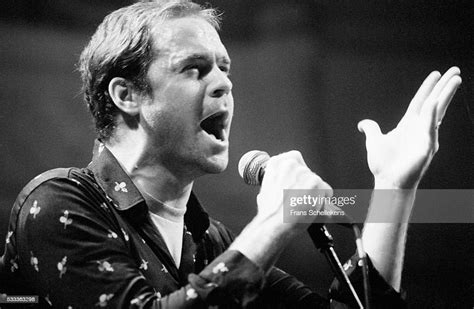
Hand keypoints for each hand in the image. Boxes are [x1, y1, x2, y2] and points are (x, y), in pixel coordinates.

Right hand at [256, 151, 331, 230]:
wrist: (273, 225)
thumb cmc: (268, 213)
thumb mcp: (265, 191)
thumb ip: (276, 183)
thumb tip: (283, 186)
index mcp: (276, 164)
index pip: (295, 159)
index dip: (298, 173)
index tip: (298, 182)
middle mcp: (290, 164)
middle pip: (308, 172)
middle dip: (306, 185)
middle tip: (300, 199)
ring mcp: (303, 173)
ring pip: (317, 182)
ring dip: (315, 193)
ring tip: (304, 205)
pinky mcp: (315, 183)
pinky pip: (326, 190)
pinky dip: (323, 200)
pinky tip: (313, 207)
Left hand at [358, 67, 461, 187]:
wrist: (388, 181)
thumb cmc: (383, 165)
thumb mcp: (374, 141)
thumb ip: (371, 129)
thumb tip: (363, 124)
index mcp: (408, 125)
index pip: (420, 101)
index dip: (428, 87)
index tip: (437, 74)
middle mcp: (419, 128)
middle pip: (434, 101)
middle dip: (444, 86)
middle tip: (455, 70)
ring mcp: (425, 136)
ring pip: (437, 110)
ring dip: (446, 95)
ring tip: (456, 79)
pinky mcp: (426, 146)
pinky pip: (429, 127)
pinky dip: (431, 115)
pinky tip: (434, 102)